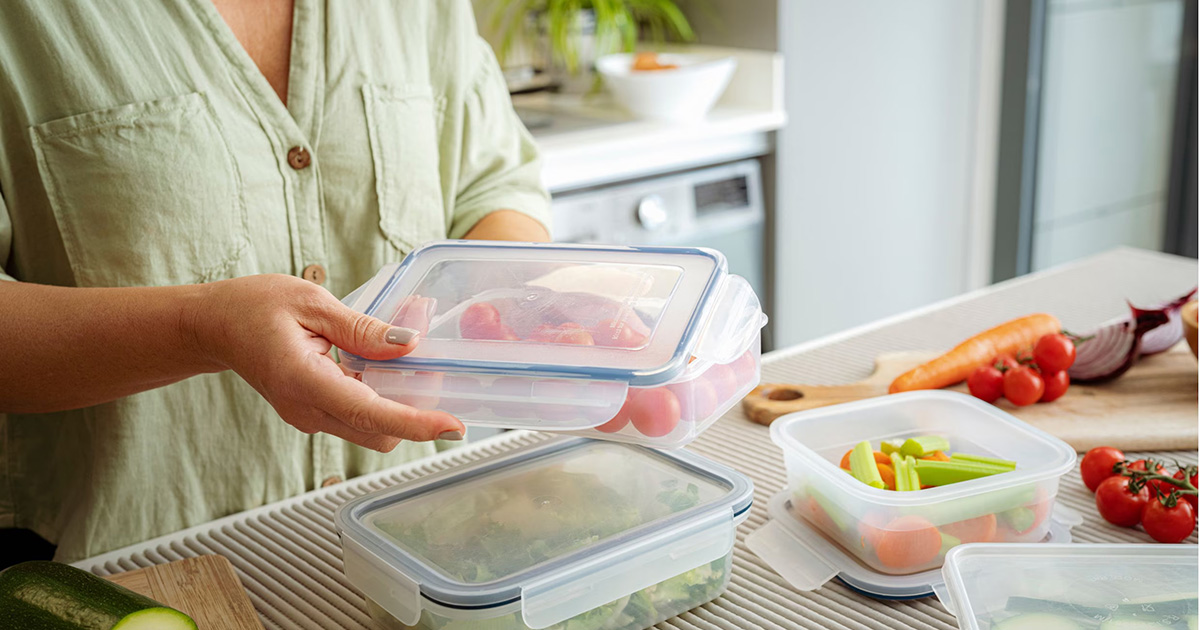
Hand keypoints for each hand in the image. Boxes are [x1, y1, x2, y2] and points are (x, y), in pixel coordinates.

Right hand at [189, 274, 464, 451]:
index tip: (452, 426)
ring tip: (414, 362)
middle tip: (436, 370)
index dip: (416, 423)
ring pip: (372, 429)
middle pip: (380, 432)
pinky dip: (382, 399)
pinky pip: (358, 417)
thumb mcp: (312, 302)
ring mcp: (310, 418)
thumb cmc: (253, 307)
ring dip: (401, 404)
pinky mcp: (314, 414)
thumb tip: (408, 345)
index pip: (370, 414)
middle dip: (416, 411)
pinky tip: (387, 367)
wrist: (213, 327)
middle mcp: (308, 411)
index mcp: (304, 382)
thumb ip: (362, 328)